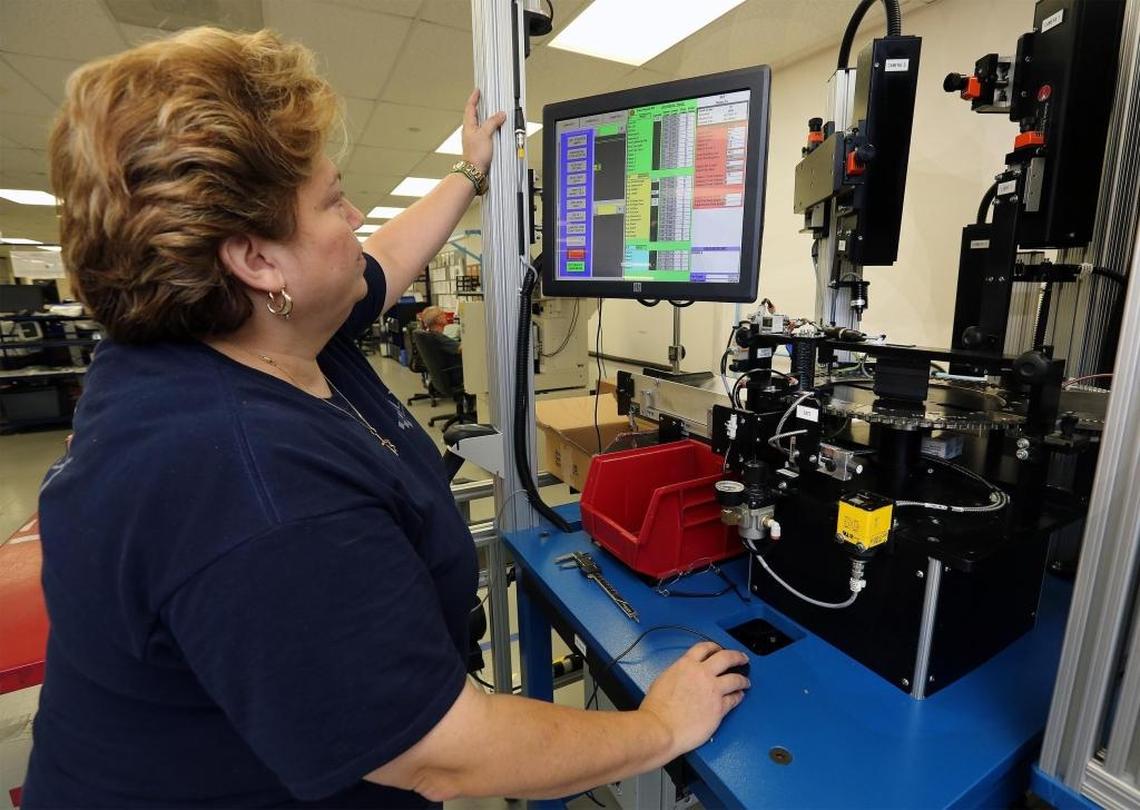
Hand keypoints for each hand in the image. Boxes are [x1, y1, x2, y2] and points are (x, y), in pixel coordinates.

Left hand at [461, 88, 506, 175]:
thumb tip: (500, 115)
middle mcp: (470, 131)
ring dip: (488, 118)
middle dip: (482, 106)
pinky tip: (496, 130)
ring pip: (481, 124)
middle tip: (488, 100)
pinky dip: (491, 129)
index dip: (474, 97)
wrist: (474, 171)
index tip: (478, 90)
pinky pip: (486, 133)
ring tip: (495, 114)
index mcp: (468, 125)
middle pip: (475, 114)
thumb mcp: (485, 134)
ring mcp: (475, 138)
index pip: (470, 107)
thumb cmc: (475, 155)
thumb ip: (493, 122)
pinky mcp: (480, 145)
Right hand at [638, 642, 749, 757]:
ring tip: (745, 681)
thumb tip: (684, 676)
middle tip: (742, 658)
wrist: (661, 727)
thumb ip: (678, 673)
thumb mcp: (663, 679)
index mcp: (686, 665)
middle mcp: (702, 674)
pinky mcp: (719, 708)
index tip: (719, 649)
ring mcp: (713, 690)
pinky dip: (739, 696)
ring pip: (735, 679)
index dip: (715, 647)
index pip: (705, 648)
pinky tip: (739, 696)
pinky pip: (734, 699)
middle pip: (726, 658)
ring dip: (742, 679)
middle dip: (737, 656)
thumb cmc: (657, 709)